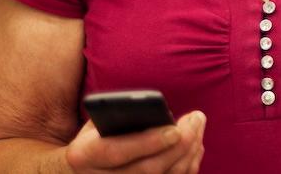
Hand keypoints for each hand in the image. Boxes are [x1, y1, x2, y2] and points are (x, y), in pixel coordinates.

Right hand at [65, 110, 205, 173]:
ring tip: (199, 125)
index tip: (175, 129)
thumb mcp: (96, 123)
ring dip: (189, 152)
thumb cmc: (95, 139)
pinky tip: (195, 145)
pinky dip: (189, 166)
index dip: (148, 142)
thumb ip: (119, 116)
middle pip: (148, 169)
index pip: (117, 152)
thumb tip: (158, 113)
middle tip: (197, 118)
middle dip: (179, 144)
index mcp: (84, 156)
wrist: (82, 171)